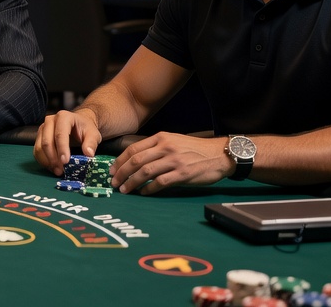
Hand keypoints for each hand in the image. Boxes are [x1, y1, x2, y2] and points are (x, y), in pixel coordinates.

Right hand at [33, 109, 102, 174]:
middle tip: (61, 170)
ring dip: (47, 161)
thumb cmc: (85, 129)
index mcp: (64, 117)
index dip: (62, 148)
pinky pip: (37, 151)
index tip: (65, 162)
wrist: (78, 124)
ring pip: (39, 147)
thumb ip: (91, 143)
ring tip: (58, 171)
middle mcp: (50, 121)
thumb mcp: (93, 134)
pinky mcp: (39, 137)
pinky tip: (52, 167)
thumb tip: (88, 153)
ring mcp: (43, 128)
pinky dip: (43, 161)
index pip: (60, 134)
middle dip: (53, 158)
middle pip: (47, 141)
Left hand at [110, 133, 231, 194]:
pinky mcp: (183, 173)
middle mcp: (165, 147)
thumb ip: (156, 148)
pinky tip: (144, 193)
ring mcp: (174, 160)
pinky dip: (149, 189)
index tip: (112, 170)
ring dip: (131, 182)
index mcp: (161, 138)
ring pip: (145, 172)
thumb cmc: (195, 149)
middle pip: (136, 160)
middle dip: (121, 173)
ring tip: (125, 190)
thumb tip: (136, 160)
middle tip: (114, 182)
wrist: (219, 154)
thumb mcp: (174, 141)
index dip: (119, 161)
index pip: (133, 149)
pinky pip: (160, 182)